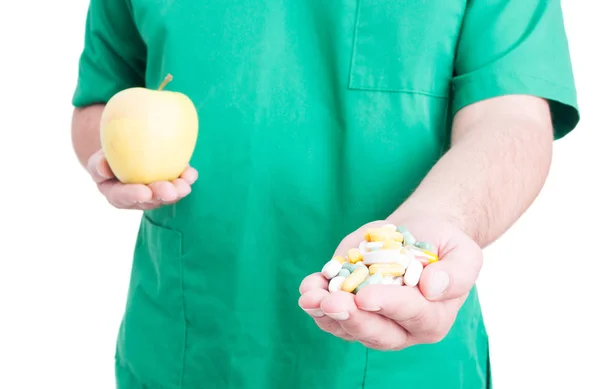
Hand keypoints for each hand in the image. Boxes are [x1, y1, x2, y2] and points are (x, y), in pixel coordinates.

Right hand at [86, 149, 197, 209]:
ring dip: (177, 191)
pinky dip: (186, 179)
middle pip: (149, 200)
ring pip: (166, 196)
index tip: (144, 192)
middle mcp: (137, 199)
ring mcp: (155, 195)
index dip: (133, 195)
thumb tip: (103, 167)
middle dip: (160, 196)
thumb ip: (99, 164)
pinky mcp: (169, 186)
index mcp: (116, 194)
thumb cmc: (108, 156)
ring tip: (185, 185)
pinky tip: (191, 174)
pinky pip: (178, 185)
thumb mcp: (99, 158)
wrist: (125, 151)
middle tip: (170, 191)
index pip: (122, 197)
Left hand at [298, 217, 482, 349]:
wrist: (420, 234)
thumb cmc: (445, 244)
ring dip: (326, 313)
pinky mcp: (353, 308)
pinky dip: (317, 301)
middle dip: (352, 318)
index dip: (389, 306)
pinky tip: (309, 287)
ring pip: (348, 327)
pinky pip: (332, 314)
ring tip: (310, 295)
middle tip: (331, 302)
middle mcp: (402, 328)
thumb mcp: (464, 253)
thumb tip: (431, 288)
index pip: (412, 315)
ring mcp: (374, 320)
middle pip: (377, 332)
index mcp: (433, 318)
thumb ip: (456, 273)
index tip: (366, 296)